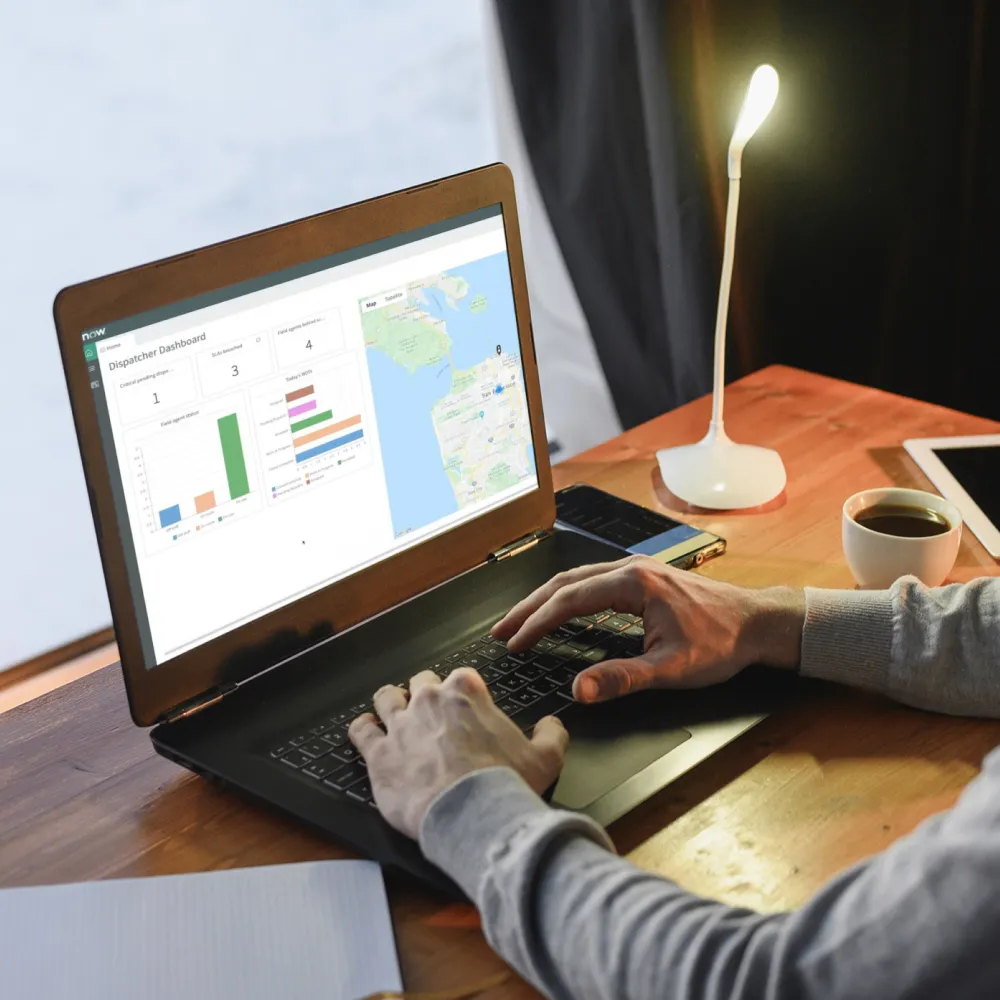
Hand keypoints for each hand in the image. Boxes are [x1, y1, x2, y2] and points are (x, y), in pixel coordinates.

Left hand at [348, 669, 567, 838]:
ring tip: (393, 713)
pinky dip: (362, 729)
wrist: (471, 814)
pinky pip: (361, 730)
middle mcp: (430, 699)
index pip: (461, 677)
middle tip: (431, 714)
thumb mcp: (546, 758)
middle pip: (421, 682)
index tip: (465, 708)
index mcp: (467, 691)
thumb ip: (551, 735)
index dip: (462, 692)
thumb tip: (552, 725)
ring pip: (386, 698)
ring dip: (390, 703)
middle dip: (425, 694)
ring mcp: (400, 723)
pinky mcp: (378, 752)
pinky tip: (365, 732)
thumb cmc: (505, 784)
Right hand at [492, 556, 803, 703]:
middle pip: (564, 582)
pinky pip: (591, 580)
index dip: (536, 623)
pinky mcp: (642, 577)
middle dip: (529, 606)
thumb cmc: (721, 643)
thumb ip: (622, 679)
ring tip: (520, 621)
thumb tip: (579, 690)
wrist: (758, 622)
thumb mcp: (672, 669)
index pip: (569, 599)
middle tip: (501, 630)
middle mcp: (630, 568)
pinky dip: (566, 595)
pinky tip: (559, 610)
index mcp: (633, 584)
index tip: (514, 643)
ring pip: (576, 578)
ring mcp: (636, 570)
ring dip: (545, 599)